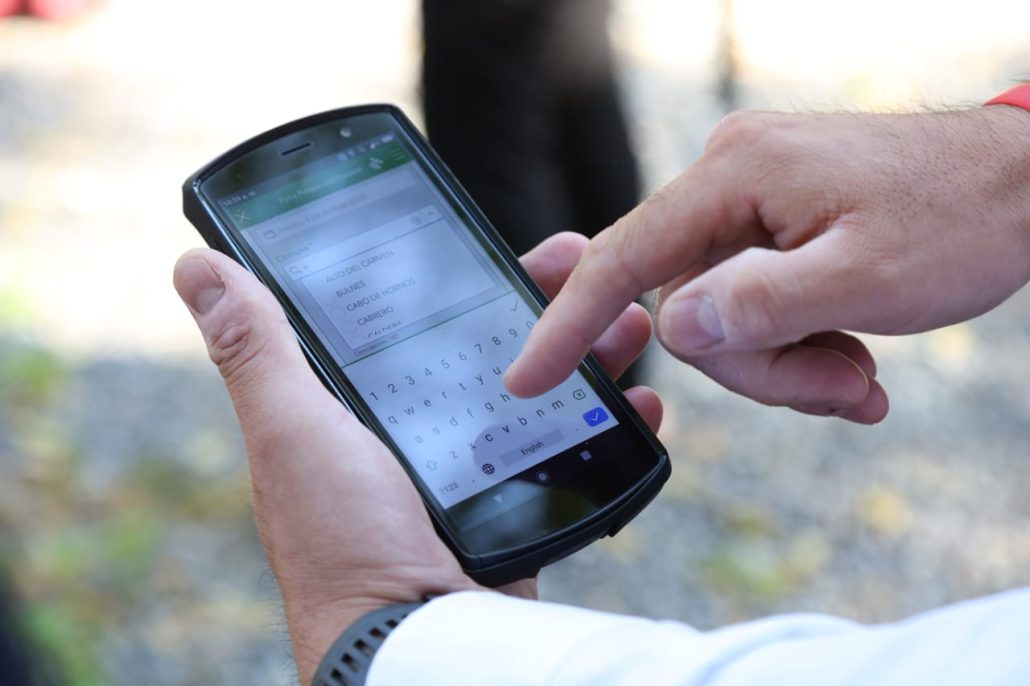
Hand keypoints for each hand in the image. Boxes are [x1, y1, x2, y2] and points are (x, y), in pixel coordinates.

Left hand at [172, 232, 660, 682]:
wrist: (418, 641)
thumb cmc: (342, 540)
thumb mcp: (293, 430)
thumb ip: (257, 351)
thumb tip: (196, 266)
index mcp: (360, 405)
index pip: (414, 317)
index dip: (455, 273)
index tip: (492, 236)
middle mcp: (418, 431)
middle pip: (488, 345)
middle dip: (538, 299)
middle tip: (582, 260)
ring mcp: (473, 468)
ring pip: (540, 388)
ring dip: (587, 349)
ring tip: (628, 317)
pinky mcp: (518, 504)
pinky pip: (572, 449)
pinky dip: (608, 421)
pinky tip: (639, 399)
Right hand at [506, 107, 1029, 422]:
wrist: (1024, 189)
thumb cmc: (957, 221)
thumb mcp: (863, 277)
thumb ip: (758, 305)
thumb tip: (670, 328)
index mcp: (736, 177)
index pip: (626, 257)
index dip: (568, 321)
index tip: (526, 377)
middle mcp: (731, 181)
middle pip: (684, 306)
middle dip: (755, 368)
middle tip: (838, 391)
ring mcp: (753, 203)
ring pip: (722, 316)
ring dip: (786, 365)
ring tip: (858, 378)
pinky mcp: (776, 226)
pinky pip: (754, 301)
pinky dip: (797, 346)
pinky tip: (852, 359)